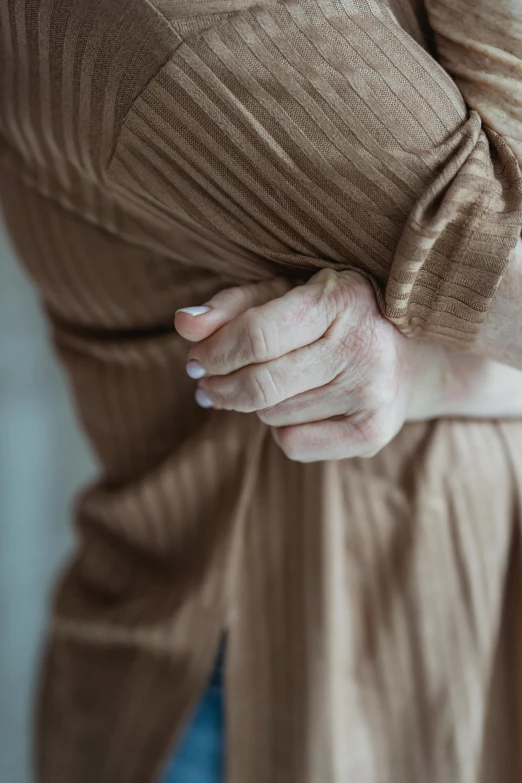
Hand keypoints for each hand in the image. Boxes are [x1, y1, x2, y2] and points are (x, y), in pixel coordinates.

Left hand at [175, 270, 441, 461]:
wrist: (408, 357)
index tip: (196, 359)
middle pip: (260, 384)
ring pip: (272, 415)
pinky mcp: (373, 433)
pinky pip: (293, 444)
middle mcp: (364, 347)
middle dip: (219, 387)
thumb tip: (184, 322)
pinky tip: (297, 407)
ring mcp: (372, 395)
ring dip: (254, 403)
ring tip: (270, 384)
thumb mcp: (285, 295)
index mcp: (341, 300)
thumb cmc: (331, 319)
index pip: (257, 337)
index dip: (214, 353)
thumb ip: (233, 306)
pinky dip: (281, 429)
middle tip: (206, 384)